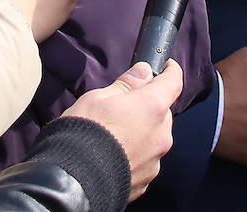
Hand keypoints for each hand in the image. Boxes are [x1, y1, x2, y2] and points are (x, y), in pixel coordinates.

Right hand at [62, 60, 182, 200]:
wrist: (73, 179)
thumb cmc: (84, 133)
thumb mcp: (98, 97)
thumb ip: (126, 84)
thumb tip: (143, 72)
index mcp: (152, 107)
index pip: (173, 82)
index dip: (170, 71)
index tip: (167, 67)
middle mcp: (161, 134)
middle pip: (163, 113)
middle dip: (148, 107)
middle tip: (124, 107)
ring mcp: (155, 160)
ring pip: (155, 137)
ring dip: (142, 132)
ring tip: (114, 135)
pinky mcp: (146, 180)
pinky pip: (146, 160)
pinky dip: (135, 154)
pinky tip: (114, 154)